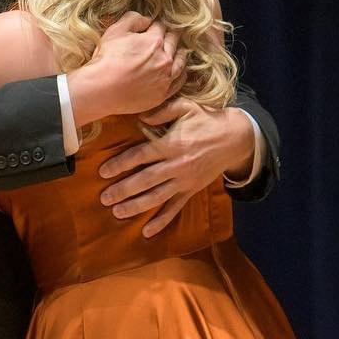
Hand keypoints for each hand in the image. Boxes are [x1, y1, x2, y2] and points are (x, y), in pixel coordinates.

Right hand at [66, 12, 186, 126]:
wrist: (101, 89)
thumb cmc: (106, 59)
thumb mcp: (116, 30)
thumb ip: (133, 19)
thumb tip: (146, 20)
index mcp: (155, 41)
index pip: (161, 26)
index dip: (156, 25)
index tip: (153, 27)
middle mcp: (165, 59)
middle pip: (174, 42)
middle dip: (170, 37)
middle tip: (167, 36)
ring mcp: (165, 78)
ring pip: (181, 62)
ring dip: (179, 54)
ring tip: (177, 52)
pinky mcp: (162, 94)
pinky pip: (179, 82)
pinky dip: (180, 74)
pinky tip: (178, 72)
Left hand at [98, 98, 254, 235]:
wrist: (235, 138)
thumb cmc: (206, 119)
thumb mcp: (186, 106)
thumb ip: (162, 111)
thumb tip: (140, 117)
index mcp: (171, 144)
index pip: (141, 156)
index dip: (120, 164)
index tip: (103, 172)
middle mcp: (176, 165)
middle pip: (145, 180)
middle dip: (123, 190)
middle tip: (104, 198)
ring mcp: (184, 180)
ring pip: (157, 197)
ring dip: (136, 206)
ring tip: (117, 212)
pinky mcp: (191, 190)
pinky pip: (175, 208)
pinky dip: (161, 221)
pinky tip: (147, 232)